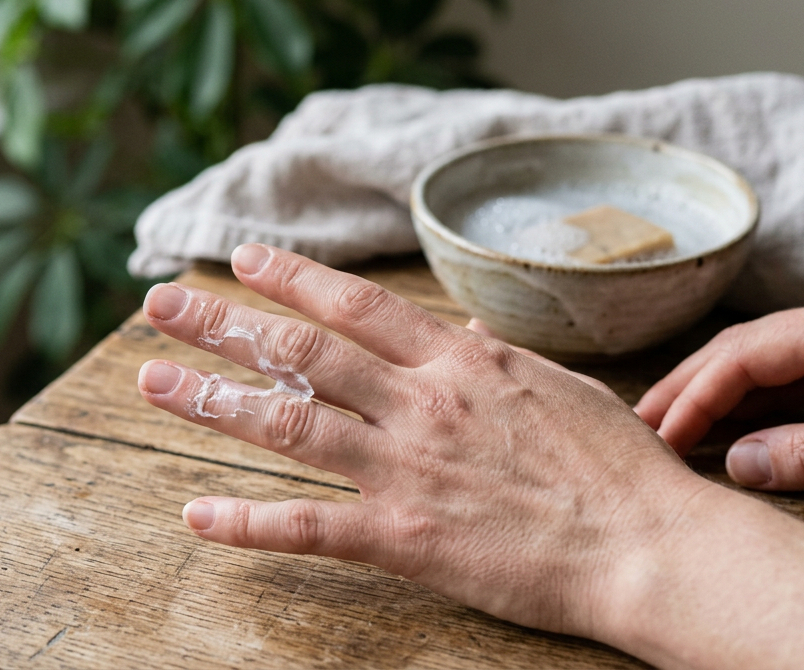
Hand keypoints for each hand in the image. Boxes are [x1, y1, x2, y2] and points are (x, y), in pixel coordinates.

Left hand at [137, 245, 704, 639]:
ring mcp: (407, 468)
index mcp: (461, 361)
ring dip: (212, 399)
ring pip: (288, 421)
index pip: (356, 304)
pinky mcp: (405, 537)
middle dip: (223, 322)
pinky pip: (309, 526)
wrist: (650, 545)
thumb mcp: (558, 387)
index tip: (242, 259)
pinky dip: (246, 523)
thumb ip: (495, 358)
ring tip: (153, 381)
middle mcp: (422, 402)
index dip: (291, 277)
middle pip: (302, 350)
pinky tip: (197, 516)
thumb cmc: (616, 467)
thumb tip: (460, 330)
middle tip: (162, 303)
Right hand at [635, 285, 803, 499]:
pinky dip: (757, 400)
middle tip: (640, 425)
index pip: (746, 354)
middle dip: (690, 385)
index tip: (659, 436)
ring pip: (766, 358)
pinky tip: (733, 426)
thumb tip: (737, 464)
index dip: (695, 396)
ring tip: (671, 428)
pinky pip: (797, 374)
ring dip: (718, 392)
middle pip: (744, 346)